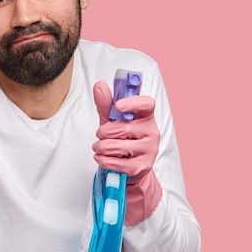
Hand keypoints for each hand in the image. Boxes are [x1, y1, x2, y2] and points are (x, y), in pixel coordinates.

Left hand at [92, 81, 161, 225]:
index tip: (118, 106)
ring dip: (102, 147)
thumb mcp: (112, 119)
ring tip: (98, 147)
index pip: (147, 104)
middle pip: (124, 128)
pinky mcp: (143, 166)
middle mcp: (152, 131)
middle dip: (104, 132)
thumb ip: (106, 104)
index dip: (132, 103)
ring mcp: (150, 150)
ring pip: (120, 147)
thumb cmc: (121, 137)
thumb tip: (99, 86)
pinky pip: (119, 163)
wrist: (129, 164)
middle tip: (100, 135)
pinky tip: (101, 157)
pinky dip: (104, 160)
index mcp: (146, 115)